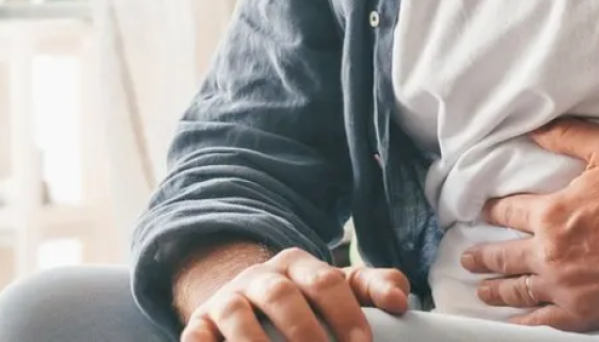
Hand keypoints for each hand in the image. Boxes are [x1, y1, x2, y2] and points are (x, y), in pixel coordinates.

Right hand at [182, 248, 409, 341]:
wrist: (244, 299)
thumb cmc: (303, 300)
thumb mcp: (336, 288)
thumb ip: (372, 287)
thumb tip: (400, 299)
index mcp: (298, 264)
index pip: (326, 281)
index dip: (346, 313)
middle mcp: (260, 277)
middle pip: (281, 295)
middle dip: (304, 331)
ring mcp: (227, 299)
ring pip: (237, 313)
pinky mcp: (199, 324)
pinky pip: (197, 335)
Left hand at [461, 119, 598, 332]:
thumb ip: (565, 135)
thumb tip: (531, 128)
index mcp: (552, 213)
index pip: (506, 212)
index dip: (489, 211)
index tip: (477, 213)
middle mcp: (551, 252)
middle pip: (504, 257)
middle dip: (481, 257)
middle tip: (466, 258)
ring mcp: (566, 286)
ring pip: (518, 291)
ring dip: (496, 290)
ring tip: (481, 290)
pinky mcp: (585, 312)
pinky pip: (544, 321)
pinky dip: (524, 321)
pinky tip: (513, 322)